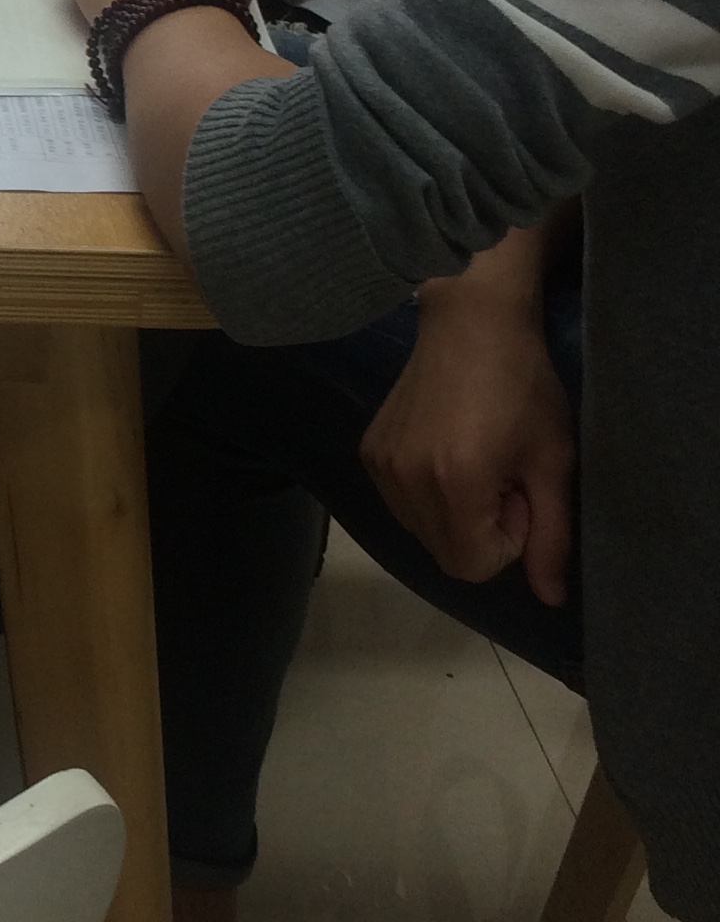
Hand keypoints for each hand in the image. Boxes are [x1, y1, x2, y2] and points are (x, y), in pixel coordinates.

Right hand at [361, 286, 574, 601]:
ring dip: (454, 515)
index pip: (473, 566)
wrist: (471, 321)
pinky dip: (428, 494)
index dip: (507, 539)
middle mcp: (406, 481)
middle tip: (501, 476)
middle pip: (445, 555)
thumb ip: (551, 537)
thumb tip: (550, 599)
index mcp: (454, 485)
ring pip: (422, 532)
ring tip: (476, 460)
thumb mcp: (553, 463)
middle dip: (480, 531)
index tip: (519, 490)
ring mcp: (380, 466)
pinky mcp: (368, 451)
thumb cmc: (525, 387)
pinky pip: (401, 504)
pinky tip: (447, 448)